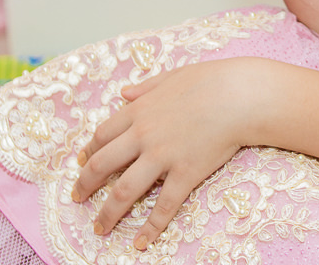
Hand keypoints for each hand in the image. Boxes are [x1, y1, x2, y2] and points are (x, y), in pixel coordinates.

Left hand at [70, 58, 261, 250]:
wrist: (240, 96)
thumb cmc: (211, 81)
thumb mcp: (172, 76)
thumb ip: (146, 87)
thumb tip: (124, 92)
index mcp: (139, 111)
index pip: (102, 135)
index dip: (89, 151)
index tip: (82, 163)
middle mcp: (143, 135)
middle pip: (102, 165)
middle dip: (85, 185)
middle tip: (77, 198)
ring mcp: (163, 156)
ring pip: (124, 190)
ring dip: (108, 212)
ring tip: (99, 227)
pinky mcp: (185, 173)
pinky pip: (164, 206)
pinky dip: (151, 227)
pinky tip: (141, 242)